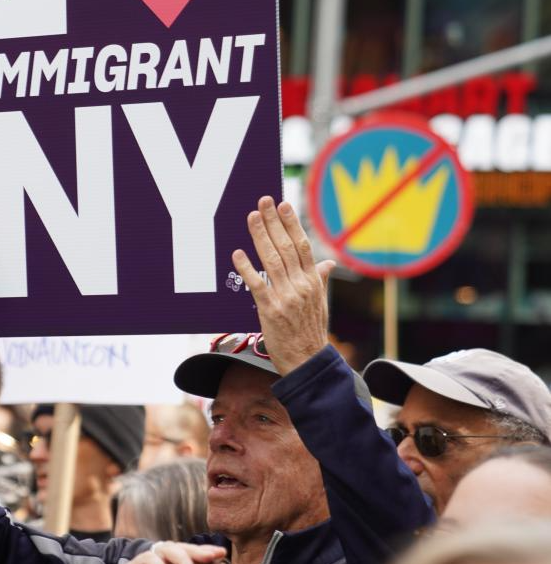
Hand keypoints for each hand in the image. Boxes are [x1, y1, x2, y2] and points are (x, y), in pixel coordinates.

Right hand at [116, 542, 226, 563]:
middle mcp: (162, 561)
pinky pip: (147, 558)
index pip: (190, 552)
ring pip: (165, 549)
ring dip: (181, 559)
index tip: (221, 553)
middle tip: (210, 558)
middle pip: (179, 547)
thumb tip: (221, 563)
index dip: (204, 551)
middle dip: (196, 552)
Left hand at [232, 198, 334, 376]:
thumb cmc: (312, 331)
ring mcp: (286, 297)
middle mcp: (301, 286)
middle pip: (287, 247)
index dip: (292, 224)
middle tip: (264, 201)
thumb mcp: (320, 303)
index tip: (283, 205)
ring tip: (252, 217)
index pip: (303, 245)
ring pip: (272, 260)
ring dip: (260, 236)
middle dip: (274, 222)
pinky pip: (257, 285)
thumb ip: (320, 279)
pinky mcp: (270, 310)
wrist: (308, 361)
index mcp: (313, 281)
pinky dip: (247, 268)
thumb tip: (327, 262)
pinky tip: (238, 253)